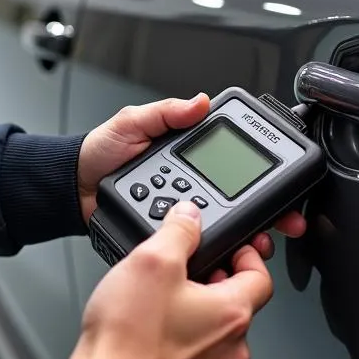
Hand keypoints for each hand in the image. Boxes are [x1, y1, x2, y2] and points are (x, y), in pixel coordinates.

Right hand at [52, 200, 281, 358]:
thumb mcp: (151, 260)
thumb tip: (190, 217)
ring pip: (213, 342)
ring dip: (194, 324)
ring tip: (157, 312)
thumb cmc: (126, 338)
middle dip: (212, 289)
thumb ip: (179, 231)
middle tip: (180, 278)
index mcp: (231, 314)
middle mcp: (230, 353)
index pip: (261, 278)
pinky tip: (147, 344)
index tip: (233, 250)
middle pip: (235, 310)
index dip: (248, 257)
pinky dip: (176, 356)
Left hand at [76, 93, 305, 266]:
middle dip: (269, 211)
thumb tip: (198, 102)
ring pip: (227, 226)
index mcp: (189, 152)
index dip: (264, 171)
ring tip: (259, 241)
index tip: (285, 184)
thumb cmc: (99, 152)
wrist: (73, 189)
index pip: (235, 159)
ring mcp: (184, 210)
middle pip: (242, 198)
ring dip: (248, 235)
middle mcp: (192, 181)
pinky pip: (198, 244)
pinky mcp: (171, 235)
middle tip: (285, 222)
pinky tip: (228, 255)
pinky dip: (217, 251)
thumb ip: (165, 113)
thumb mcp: (132, 122)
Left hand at [77, 93, 211, 224]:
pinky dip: (178, 218)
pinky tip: (177, 216)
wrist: (76, 187)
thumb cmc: (98, 150)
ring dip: (192, 200)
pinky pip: (178, 218)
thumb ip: (164, 112)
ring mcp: (170, 191)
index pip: (208, 137)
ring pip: (197, 198)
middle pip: (208, 171)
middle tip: (192, 175)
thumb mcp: (130, 121)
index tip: (231, 147)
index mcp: (174, 137)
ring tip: (183, 196)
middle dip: (206, 176)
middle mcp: (177, 165)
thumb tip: (200, 102)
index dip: (221, 143)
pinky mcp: (162, 214)